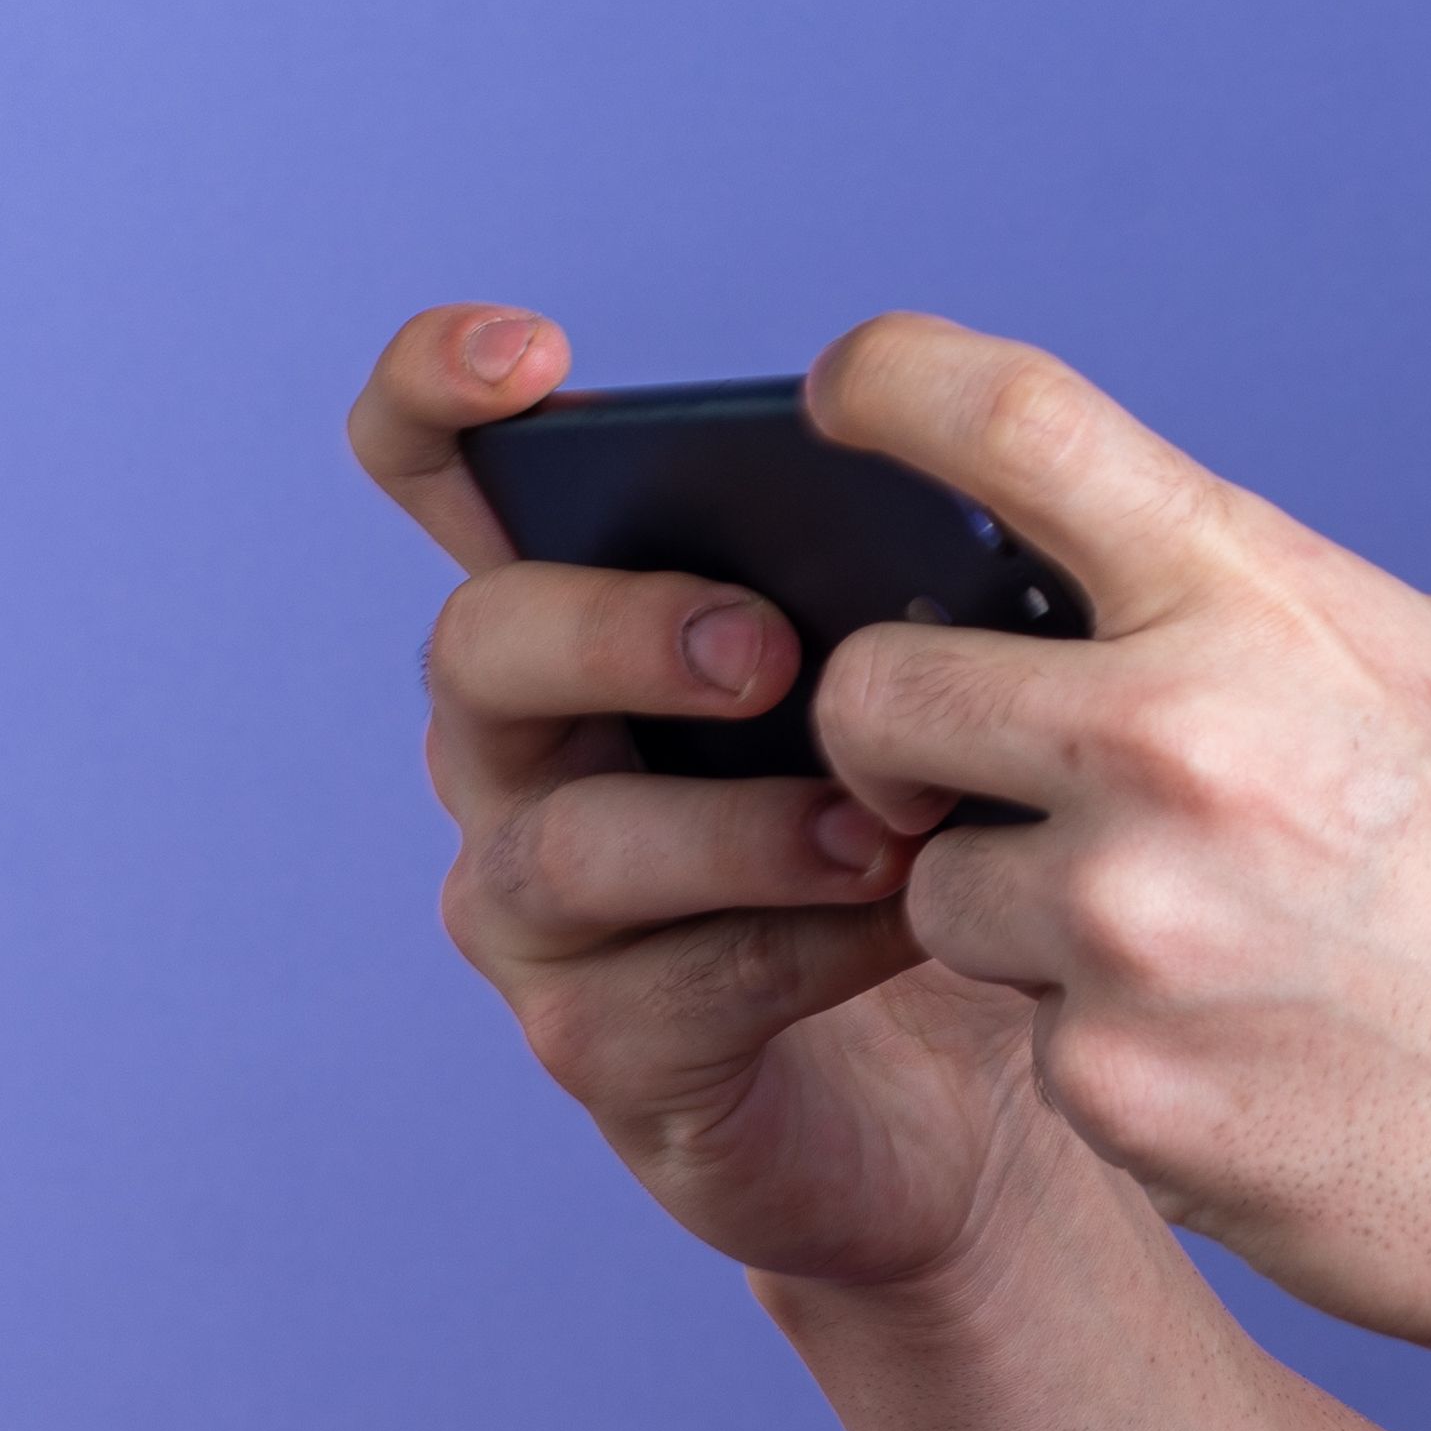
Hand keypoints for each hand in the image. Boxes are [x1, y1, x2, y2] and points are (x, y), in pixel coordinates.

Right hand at [349, 302, 1047, 1292]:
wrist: (989, 1075)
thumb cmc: (942, 829)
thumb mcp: (938, 677)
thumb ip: (911, 587)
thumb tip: (975, 509)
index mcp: (583, 613)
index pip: (444, 476)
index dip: (441, 395)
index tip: (536, 355)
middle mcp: (520, 748)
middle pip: (479, 647)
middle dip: (617, 631)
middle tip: (769, 649)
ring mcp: (536, 905)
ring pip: (564, 842)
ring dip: (735, 826)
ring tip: (883, 828)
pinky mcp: (599, 1046)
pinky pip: (662, 991)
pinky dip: (795, 947)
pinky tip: (907, 922)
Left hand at [787, 313, 1430, 1361]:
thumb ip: (1282, 618)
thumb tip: (1132, 588)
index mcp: (1266, 611)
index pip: (1013, 424)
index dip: (891, 381)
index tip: (847, 396)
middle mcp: (1174, 744)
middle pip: (874, 689)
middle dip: (898, 738)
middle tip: (960, 780)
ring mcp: (1129, 926)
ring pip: (935, 889)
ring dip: (1020, 922)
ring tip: (1196, 957)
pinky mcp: (1110, 1088)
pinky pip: (1027, 1040)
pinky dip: (1113, 1053)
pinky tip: (1247, 1066)